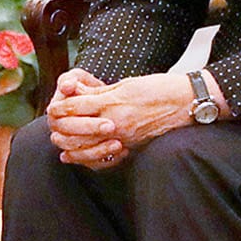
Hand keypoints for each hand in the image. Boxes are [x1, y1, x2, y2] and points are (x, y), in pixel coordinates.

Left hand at [45, 69, 192, 168]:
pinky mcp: (133, 146)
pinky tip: (77, 156)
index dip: (60, 108)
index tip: (52, 108)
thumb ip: (99, 92)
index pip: (75, 107)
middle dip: (61, 129)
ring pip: (88, 148)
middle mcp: (116, 123)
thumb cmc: (158, 88)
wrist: (187, 103)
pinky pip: (105, 156)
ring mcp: (125, 137)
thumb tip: (76, 92)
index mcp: (112, 103)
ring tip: (60, 141)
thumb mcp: (125, 84)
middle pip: (76, 131)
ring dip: (71, 145)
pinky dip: (89, 156)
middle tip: (52, 126)